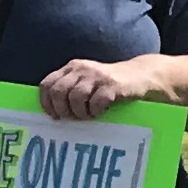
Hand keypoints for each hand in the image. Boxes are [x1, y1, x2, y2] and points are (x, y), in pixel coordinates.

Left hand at [39, 53, 164, 120]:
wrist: (140, 76)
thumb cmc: (109, 85)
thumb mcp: (87, 81)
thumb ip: (71, 88)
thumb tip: (53, 113)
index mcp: (72, 68)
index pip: (47, 84)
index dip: (46, 103)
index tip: (54, 116)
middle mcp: (81, 69)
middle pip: (58, 91)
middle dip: (62, 110)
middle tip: (72, 118)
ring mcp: (97, 76)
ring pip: (75, 97)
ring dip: (80, 112)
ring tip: (88, 116)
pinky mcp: (112, 84)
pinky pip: (96, 101)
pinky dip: (96, 111)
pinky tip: (101, 112)